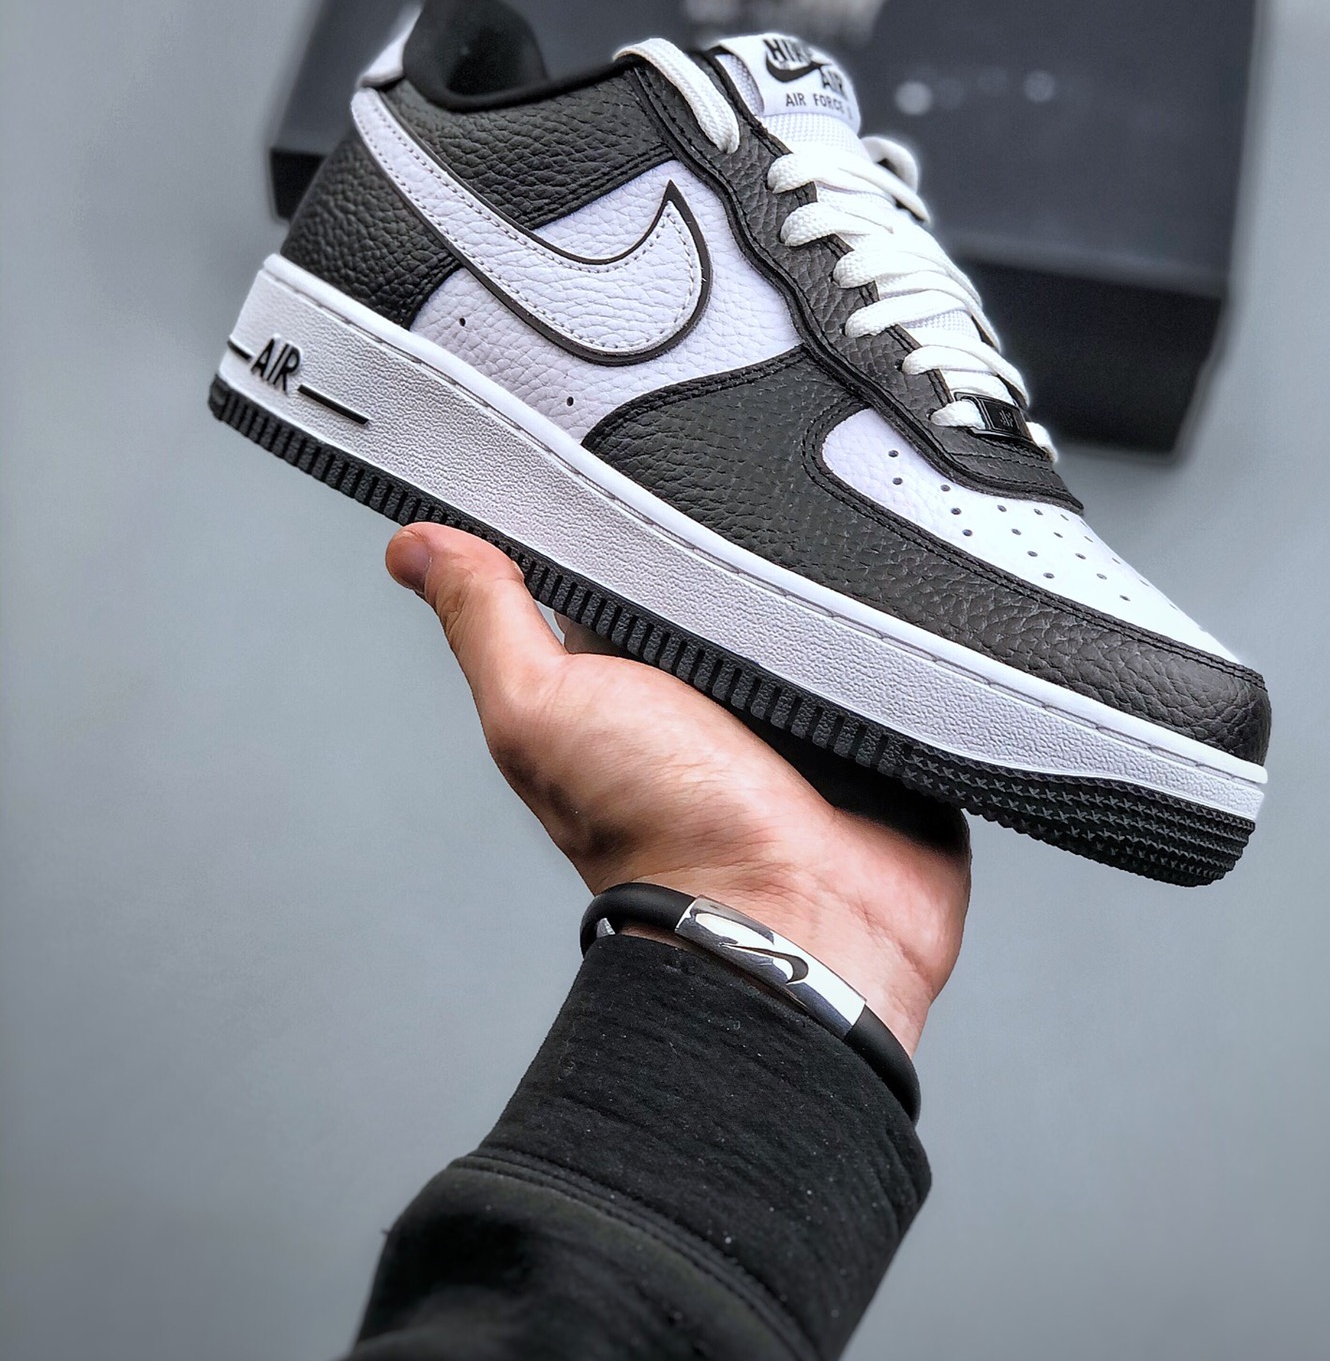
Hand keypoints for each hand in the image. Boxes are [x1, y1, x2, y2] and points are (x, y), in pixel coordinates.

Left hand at [387, 524, 970, 1052]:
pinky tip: (878, 583)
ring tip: (820, 536)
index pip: (614, 557)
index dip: (616, 507)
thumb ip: (485, 624)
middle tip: (743, 494)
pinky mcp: (872, 710)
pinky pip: (885, 634)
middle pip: (718, 562)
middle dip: (731, 521)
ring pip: (807, 588)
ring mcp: (794, 696)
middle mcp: (706, 681)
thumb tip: (413, 548)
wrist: (797, 918)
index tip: (624, 443)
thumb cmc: (660, 835)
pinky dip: (884, 612)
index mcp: (621, 670)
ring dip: (817, 564)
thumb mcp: (540, 710)